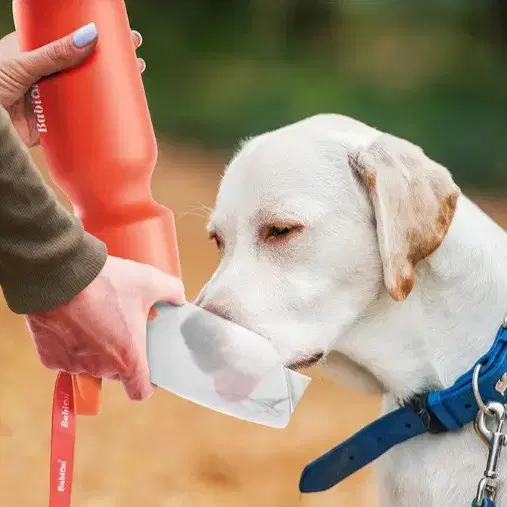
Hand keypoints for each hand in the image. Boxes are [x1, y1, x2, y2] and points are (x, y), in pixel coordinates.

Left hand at [0, 23, 145, 146]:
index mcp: (35, 53)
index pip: (70, 41)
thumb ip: (54, 53)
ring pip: (85, 94)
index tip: (120, 34)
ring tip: (135, 81)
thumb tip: (91, 36)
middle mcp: (46, 76)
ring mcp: (51, 101)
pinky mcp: (53, 126)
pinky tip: (119, 116)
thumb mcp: (21, 63)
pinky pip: (80, 122)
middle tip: (136, 58)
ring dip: (109, 91)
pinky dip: (99, 120)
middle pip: (84, 67)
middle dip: (111, 64)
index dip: (95, 38)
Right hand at [25, 256, 184, 400]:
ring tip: (97, 319)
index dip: (146, 382)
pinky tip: (74, 321)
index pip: (140, 391)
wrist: (59, 275)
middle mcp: (100, 368)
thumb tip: (178, 298)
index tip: (148, 367)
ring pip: (90, 363)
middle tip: (123, 328)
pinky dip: (70, 344)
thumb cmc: (106, 282)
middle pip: (116, 372)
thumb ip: (172, 291)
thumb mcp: (150, 281)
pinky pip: (64, 356)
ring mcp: (72, 365)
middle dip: (121, 354)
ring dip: (95, 349)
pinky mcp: (49, 357)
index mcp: (127, 358)